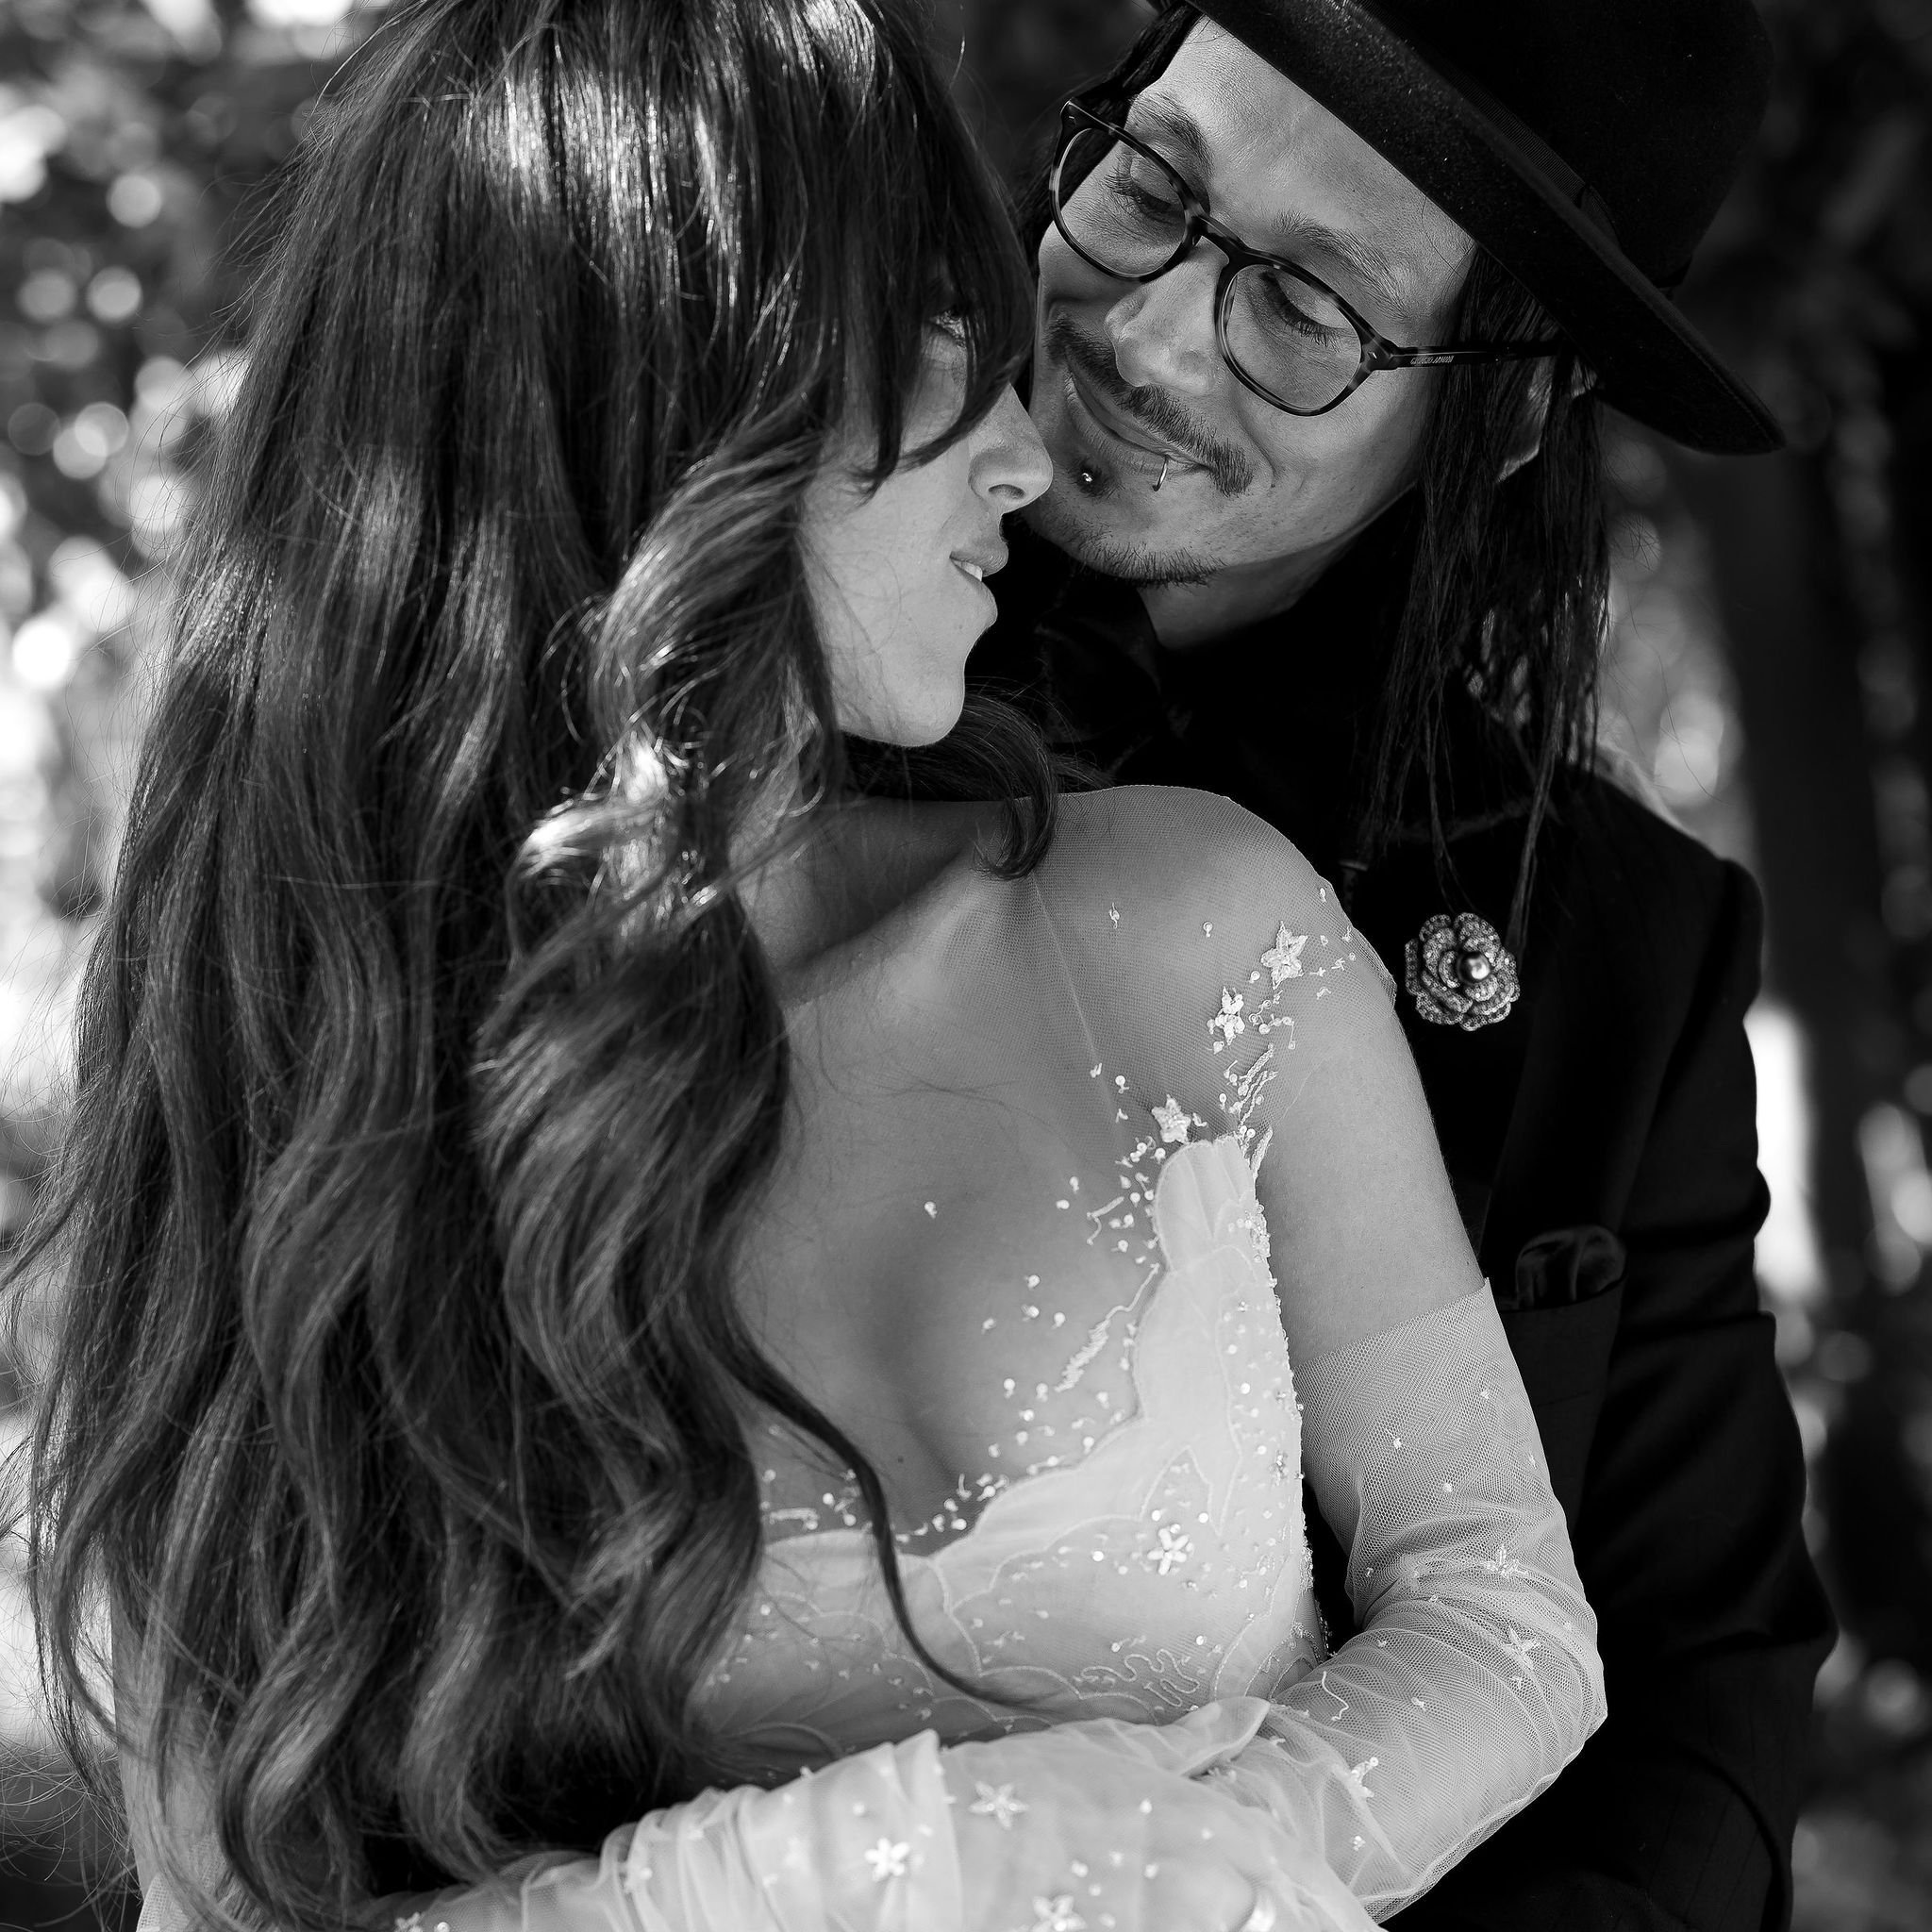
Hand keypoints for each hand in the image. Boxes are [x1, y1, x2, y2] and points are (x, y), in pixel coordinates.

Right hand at [943, 1703, 1375, 1931]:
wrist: (936, 1853)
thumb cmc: (1019, 1794)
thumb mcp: (1112, 1748)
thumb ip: (1194, 1740)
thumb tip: (1253, 1715)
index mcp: (1216, 1830)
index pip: (1313, 1887)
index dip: (1336, 1910)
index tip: (1344, 1916)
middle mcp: (1211, 1893)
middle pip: (1295, 1921)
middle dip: (1306, 1921)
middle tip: (1304, 1918)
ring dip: (1256, 1927)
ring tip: (1224, 1916)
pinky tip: (1167, 1928)